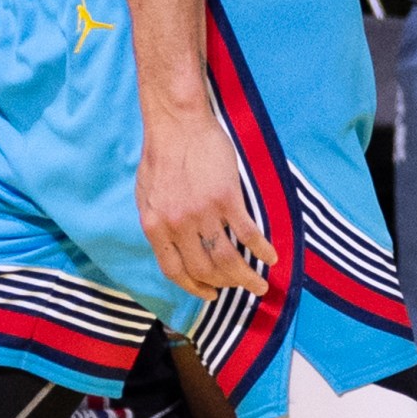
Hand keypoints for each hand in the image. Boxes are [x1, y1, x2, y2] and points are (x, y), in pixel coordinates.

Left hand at [139, 96, 271, 300]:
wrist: (176, 123)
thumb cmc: (160, 154)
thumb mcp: (146, 194)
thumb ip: (157, 222)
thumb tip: (169, 245)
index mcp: (155, 226)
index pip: (174, 270)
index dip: (194, 287)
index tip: (209, 294)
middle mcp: (177, 225)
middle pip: (204, 269)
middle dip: (225, 285)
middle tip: (239, 288)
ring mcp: (202, 213)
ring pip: (227, 258)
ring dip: (245, 277)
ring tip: (259, 285)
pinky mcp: (226, 198)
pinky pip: (247, 234)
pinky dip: (261, 250)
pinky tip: (270, 258)